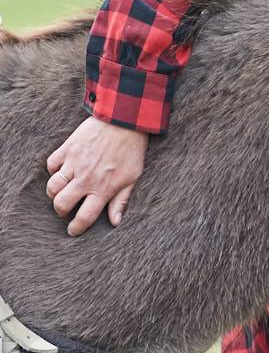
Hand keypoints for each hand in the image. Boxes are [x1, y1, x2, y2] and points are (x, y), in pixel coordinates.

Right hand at [45, 117, 148, 235]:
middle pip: (61, 204)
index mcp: (103, 188)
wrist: (125, 121)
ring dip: (55, 193)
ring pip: (52, 187)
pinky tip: (62, 171)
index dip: (76, 228)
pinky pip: (51, 165)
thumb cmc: (132, 150)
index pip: (84, 216)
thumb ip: (121, 200)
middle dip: (61, 211)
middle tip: (66, 209)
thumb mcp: (132, 177)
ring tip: (62, 192)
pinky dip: (54, 170)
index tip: (73, 230)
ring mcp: (74, 163)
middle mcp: (86, 178)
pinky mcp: (67, 148)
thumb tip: (115, 222)